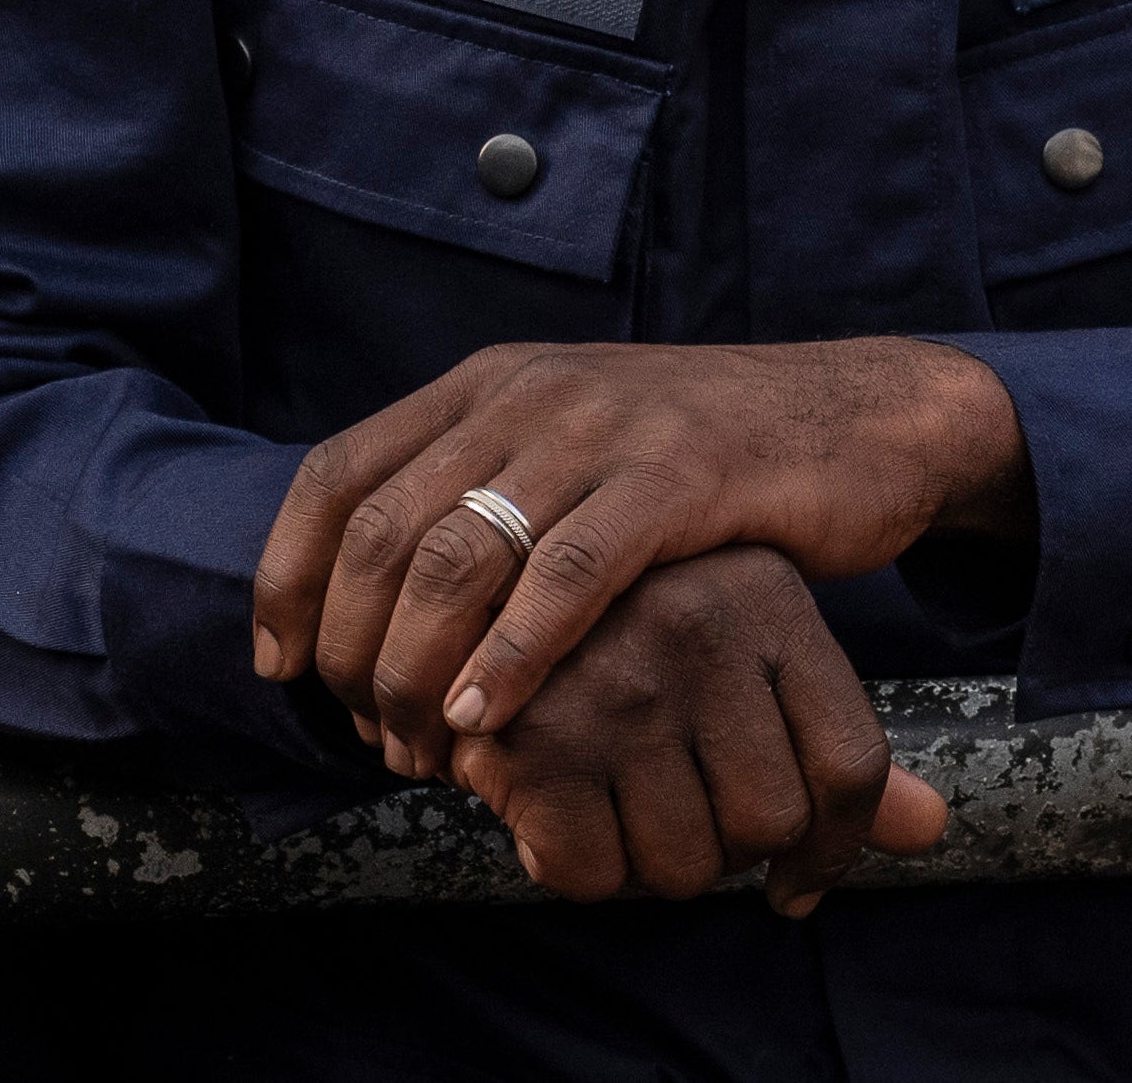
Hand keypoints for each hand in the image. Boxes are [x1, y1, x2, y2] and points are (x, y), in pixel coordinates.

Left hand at [250, 336, 1027, 760]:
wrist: (852, 420)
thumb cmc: (701, 462)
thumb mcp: (570, 450)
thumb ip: (482, 494)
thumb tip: (378, 597)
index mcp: (487, 385)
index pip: (339, 471)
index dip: (289, 573)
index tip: (279, 665)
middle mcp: (528, 394)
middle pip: (385, 527)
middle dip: (354, 647)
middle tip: (367, 732)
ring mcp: (601, 429)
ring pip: (460, 553)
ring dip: (421, 667)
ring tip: (421, 747)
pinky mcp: (678, 478)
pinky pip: (568, 573)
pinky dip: (514, 653)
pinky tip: (489, 717)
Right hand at [441, 547, 950, 914]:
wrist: (469, 576)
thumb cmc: (628, 631)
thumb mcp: (746, 653)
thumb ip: (833, 749)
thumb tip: (931, 830)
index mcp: (765, 595)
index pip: (850, 766)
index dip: (833, 849)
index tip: (791, 878)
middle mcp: (698, 626)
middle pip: (771, 824)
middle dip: (720, 845)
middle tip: (669, 800)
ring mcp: (614, 678)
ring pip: (684, 865)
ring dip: (645, 860)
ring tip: (609, 794)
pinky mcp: (530, 732)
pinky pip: (589, 876)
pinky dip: (572, 866)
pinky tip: (549, 808)